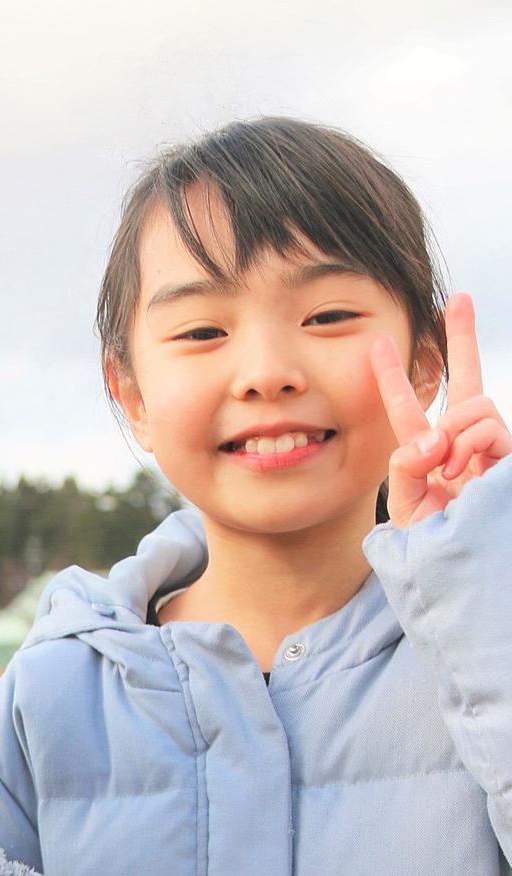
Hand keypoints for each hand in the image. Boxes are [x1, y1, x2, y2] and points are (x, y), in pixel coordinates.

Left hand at [371, 293, 511, 526]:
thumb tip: (433, 436)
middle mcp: (460, 446)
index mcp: (427, 455)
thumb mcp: (405, 508)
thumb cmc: (431, 547)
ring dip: (455, 432)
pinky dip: (468, 445)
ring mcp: (489, 450)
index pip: (407, 408)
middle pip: (464, 383)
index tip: (377, 342)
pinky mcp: (509, 458)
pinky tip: (459, 470)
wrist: (462, 574)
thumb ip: (407, 468)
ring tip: (446, 470)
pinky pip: (489, 427)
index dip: (391, 376)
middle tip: (460, 300)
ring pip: (476, 405)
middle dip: (462, 338)